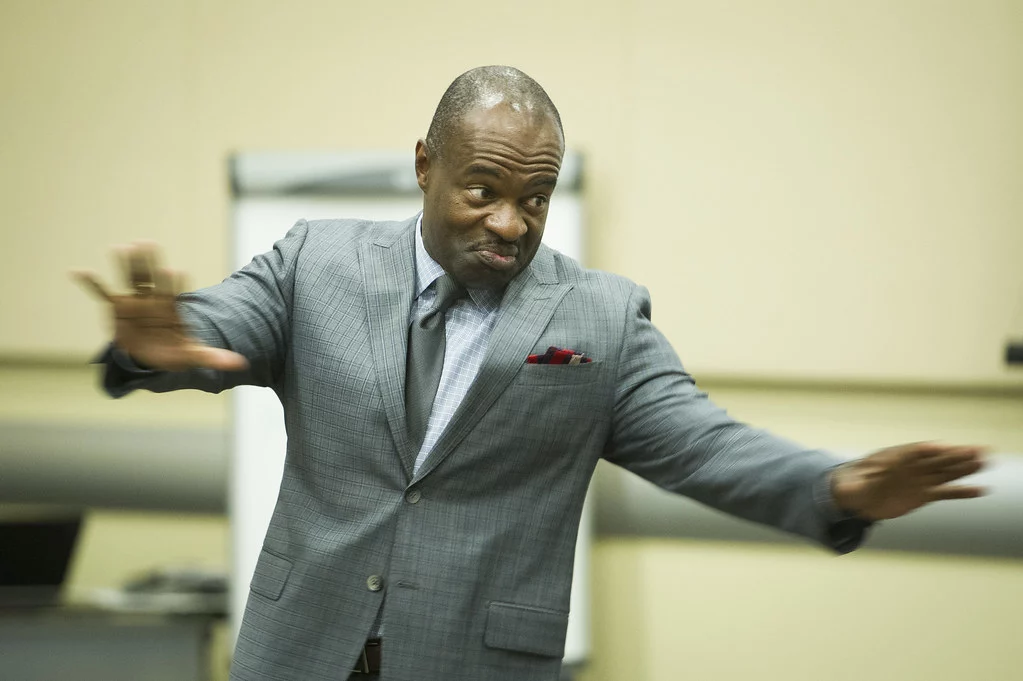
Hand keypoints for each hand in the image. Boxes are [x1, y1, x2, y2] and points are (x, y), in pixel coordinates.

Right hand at [72, 242, 247, 371]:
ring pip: (130, 280)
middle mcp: (153, 300)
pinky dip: (90, 283)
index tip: (175, 271)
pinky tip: (78, 271)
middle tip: (148, 243)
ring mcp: (134, 302)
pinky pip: (101, 293)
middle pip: (152, 279)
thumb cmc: (175, 351)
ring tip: (120, 248)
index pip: (174, 293)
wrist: (154, 354)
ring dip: (124, 265)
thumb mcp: (194, 356)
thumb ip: (214, 357)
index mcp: (172, 309)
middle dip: (150, 263)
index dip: (174, 283)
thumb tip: (241, 364)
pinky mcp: (117, 307)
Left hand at [830, 442, 986, 520]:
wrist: (858, 496)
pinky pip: (946, 492)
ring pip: (946, 473)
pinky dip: (962, 492)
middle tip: (977, 450)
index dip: (928, 450)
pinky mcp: (924, 495)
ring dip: (964, 468)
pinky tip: (979, 490)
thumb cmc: (854, 484)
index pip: (914, 452)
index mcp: (895, 458)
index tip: (942, 447)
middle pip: (936, 459)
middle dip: (956, 455)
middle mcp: (912, 467)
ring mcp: (920, 480)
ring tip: (984, 461)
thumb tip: (864, 482)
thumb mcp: (852, 485)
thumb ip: (861, 484)